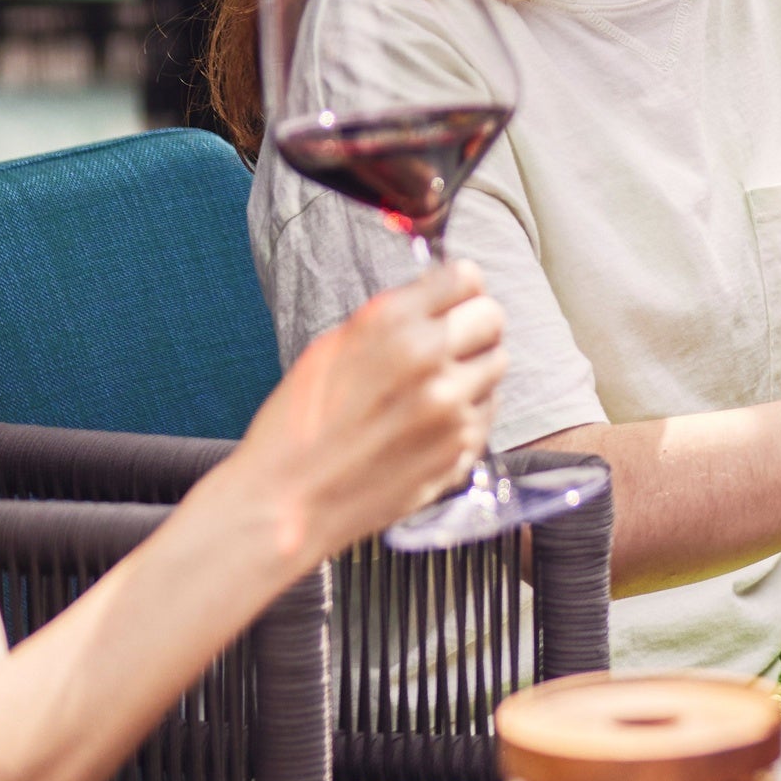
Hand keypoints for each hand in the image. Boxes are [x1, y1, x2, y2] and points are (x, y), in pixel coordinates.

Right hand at [217, 260, 506, 567]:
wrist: (285, 504)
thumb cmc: (298, 428)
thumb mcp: (331, 350)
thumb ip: (391, 319)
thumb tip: (438, 297)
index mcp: (389, 323)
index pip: (465, 277)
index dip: (460, 291)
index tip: (454, 302)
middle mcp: (426, 357)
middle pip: (491, 318)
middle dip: (474, 327)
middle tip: (450, 347)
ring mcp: (450, 404)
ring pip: (495, 365)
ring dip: (472, 372)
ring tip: (430, 393)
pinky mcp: (463, 445)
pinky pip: (486, 411)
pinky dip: (467, 414)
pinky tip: (427, 428)